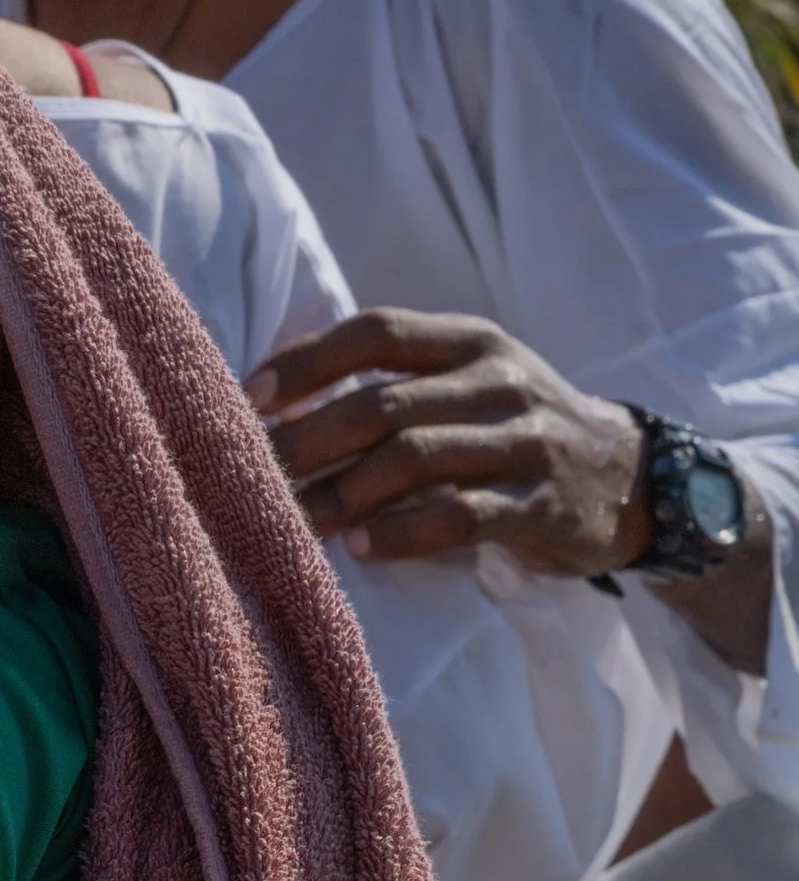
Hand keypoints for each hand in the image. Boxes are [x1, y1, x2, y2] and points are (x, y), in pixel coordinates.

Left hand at [249, 309, 648, 573]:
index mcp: (471, 342)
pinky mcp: (543, 505)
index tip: (251, 397)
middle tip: (253, 471)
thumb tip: (272, 401)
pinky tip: (361, 549)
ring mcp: (527, 442)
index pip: (377, 332)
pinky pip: (461, 516)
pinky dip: (402, 534)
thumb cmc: (512, 427)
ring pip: (415, 459)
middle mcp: (501, 382)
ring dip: (342, 493)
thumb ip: (390, 380)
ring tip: (294, 518)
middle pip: (383, 403)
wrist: (628, 476)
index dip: (308, 361)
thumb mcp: (466, 381)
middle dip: (308, 440)